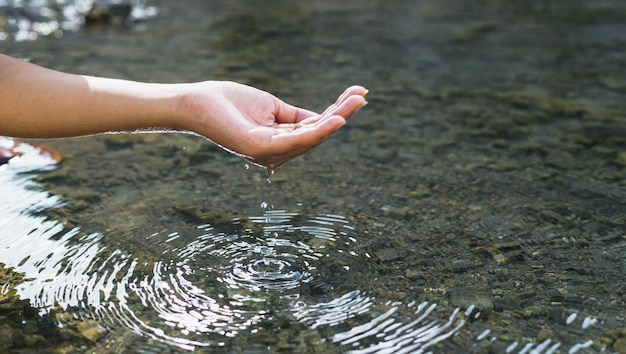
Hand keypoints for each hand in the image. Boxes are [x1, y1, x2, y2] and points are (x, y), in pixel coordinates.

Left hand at [181, 82, 367, 167]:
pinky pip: (296, 140)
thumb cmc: (230, 104)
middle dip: (342, 113)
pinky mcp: (261, 149)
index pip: (314, 128)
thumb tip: (323, 118)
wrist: (199, 103)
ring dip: (336, 119)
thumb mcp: (272, 107)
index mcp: (280, 143)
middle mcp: (277, 154)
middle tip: (363, 95)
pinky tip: (335, 119)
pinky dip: (318, 130)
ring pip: (311, 137)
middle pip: (317, 134)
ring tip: (356, 102)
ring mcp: (269, 154)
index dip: (336, 112)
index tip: (357, 94)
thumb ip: (297, 116)